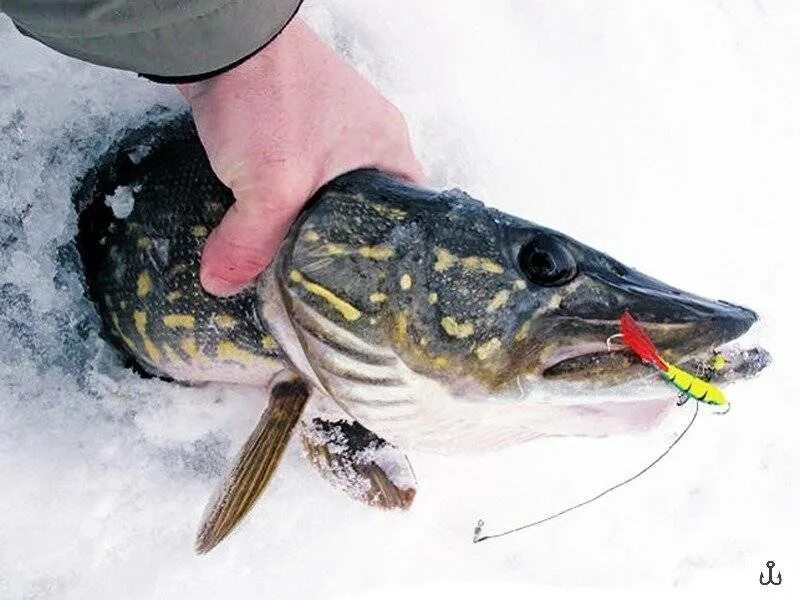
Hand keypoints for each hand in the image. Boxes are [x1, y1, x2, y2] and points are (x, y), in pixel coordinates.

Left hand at [177, 18, 423, 295]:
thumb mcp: (270, 186)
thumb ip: (250, 245)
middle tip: (328, 279)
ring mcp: (326, 125)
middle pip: (363, 205)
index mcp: (387, 147)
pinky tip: (263, 220)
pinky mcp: (288, 119)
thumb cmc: (271, 98)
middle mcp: (364, 136)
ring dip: (306, 218)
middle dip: (341, 240)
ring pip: (324, 189)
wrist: (220, 36)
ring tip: (294, 257)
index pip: (407, 212)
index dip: (392, 249)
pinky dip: (279, 195)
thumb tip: (222, 286)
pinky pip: (292, 171)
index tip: (372, 281)